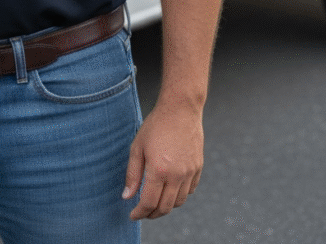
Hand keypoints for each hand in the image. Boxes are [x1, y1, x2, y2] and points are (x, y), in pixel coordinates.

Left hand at [122, 101, 202, 219]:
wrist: (180, 109)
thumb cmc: (156, 125)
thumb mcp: (137, 147)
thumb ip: (132, 174)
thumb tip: (127, 197)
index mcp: (159, 170)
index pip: (148, 203)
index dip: (139, 213)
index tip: (133, 215)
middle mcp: (177, 175)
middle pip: (165, 207)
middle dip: (152, 214)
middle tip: (143, 212)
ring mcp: (190, 172)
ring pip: (178, 202)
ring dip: (166, 206)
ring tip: (155, 201)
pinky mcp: (198, 167)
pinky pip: (190, 190)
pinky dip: (179, 195)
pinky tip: (170, 189)